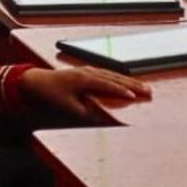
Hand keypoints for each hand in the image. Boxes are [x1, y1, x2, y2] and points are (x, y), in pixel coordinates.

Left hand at [20, 66, 150, 118]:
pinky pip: (108, 74)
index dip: (122, 91)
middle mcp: (88, 72)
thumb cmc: (52, 94)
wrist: (38, 81)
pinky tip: (128, 82)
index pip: (108, 85)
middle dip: (133, 85)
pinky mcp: (87, 71)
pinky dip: (120, 78)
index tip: (135, 97)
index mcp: (84, 79)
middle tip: (149, 91)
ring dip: (129, 81)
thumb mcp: (68, 107)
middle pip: (115, 78)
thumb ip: (85, 112)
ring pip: (113, 75)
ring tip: (144, 87)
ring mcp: (88, 70)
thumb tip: (102, 116)